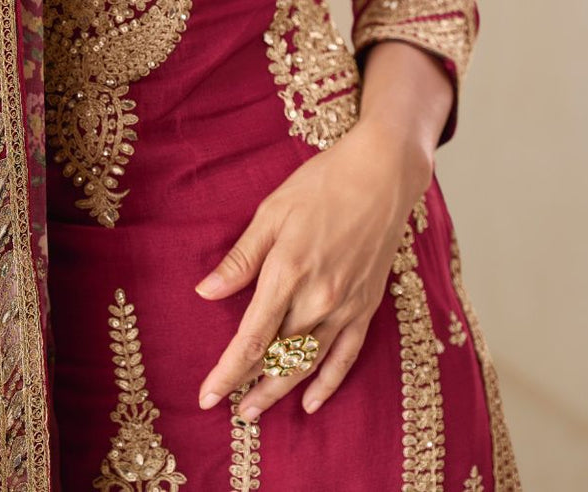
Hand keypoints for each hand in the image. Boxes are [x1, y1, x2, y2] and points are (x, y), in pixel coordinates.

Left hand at [194, 119, 432, 421]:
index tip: (206, 395)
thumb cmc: (321, 185)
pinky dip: (328, 383)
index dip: (228, 371)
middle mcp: (318, 297)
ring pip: (308, 363)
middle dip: (249, 385)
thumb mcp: (271, 212)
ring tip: (255, 411)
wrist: (382, 175)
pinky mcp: (366, 306)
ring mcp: (345, 305)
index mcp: (287, 272)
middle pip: (279, 357)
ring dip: (280, 390)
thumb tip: (206, 292)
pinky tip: (310, 401)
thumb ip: (241, 258)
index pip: (252, 338)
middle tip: (225, 408)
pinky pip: (345, 356)